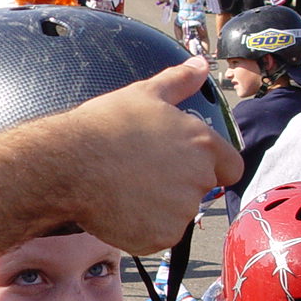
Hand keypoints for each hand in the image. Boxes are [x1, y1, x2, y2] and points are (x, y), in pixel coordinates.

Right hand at [61, 57, 241, 255]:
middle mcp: (200, 179)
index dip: (208, 167)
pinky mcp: (161, 237)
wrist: (70, 164)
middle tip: (137, 175)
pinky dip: (138, 229)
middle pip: (197, 191)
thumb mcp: (144, 94)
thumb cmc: (105, 126)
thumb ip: (179, 81)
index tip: (179, 165)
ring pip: (174, 215)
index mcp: (203, 145)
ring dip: (154, 209)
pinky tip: (115, 209)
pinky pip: (154, 236)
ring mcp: (181, 211)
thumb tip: (201, 63)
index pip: (230, 167)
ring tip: (122, 190)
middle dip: (173, 187)